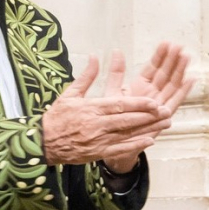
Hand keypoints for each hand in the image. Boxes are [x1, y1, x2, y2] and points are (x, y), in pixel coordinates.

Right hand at [42, 55, 171, 165]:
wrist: (42, 142)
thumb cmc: (57, 117)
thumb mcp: (69, 94)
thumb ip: (86, 76)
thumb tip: (95, 57)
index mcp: (91, 108)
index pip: (119, 105)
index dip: (138, 104)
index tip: (153, 102)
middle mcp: (97, 124)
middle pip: (127, 120)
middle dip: (148, 116)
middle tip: (166, 111)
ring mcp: (98, 140)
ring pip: (127, 134)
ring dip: (148, 129)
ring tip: (165, 124)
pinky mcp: (98, 152)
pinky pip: (120, 149)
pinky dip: (135, 145)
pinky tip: (150, 140)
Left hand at [101, 42, 193, 172]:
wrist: (115, 141)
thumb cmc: (113, 118)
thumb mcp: (112, 91)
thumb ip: (116, 72)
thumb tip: (116, 51)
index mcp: (140, 86)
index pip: (152, 68)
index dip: (160, 56)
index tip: (166, 43)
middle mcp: (152, 93)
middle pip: (165, 74)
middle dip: (172, 60)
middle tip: (179, 46)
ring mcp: (159, 103)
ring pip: (172, 85)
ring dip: (180, 71)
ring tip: (186, 57)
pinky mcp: (163, 115)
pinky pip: (175, 101)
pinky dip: (183, 91)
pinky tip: (191, 79)